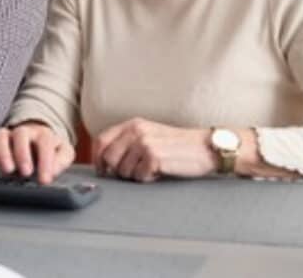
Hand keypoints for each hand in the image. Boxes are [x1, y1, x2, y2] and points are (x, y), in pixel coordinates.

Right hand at [0, 122, 74, 184]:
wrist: (37, 141)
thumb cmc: (50, 149)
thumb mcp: (63, 153)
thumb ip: (62, 159)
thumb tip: (53, 170)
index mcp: (43, 134)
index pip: (45, 142)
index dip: (45, 161)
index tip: (45, 180)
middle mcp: (24, 132)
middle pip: (20, 134)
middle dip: (22, 153)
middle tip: (26, 172)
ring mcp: (8, 136)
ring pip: (1, 135)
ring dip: (3, 152)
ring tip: (8, 170)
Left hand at [92, 118, 217, 181]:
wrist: (205, 147)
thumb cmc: (177, 146)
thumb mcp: (149, 135)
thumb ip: (127, 142)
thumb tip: (104, 162)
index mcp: (132, 124)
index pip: (101, 140)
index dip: (98, 158)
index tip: (103, 170)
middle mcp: (136, 131)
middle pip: (108, 158)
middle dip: (117, 171)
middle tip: (135, 172)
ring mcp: (144, 143)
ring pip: (123, 171)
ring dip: (135, 175)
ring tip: (152, 168)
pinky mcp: (153, 157)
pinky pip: (139, 177)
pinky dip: (148, 178)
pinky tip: (160, 171)